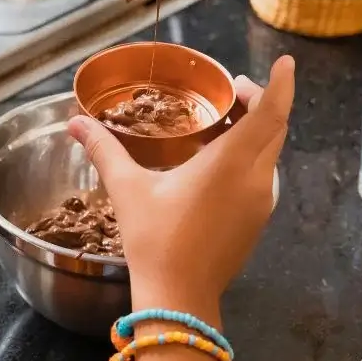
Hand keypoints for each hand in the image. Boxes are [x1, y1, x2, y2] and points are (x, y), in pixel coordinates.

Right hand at [68, 56, 294, 316]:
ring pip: (271, 155)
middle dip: (262, 103)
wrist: (178, 298)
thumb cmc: (154, 240)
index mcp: (230, 163)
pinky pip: (264, 177)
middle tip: (234, 90)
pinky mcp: (256, 223)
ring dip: (259, 132)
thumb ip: (104, 149)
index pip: (269, 113)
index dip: (280, 85)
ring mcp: (260, 204)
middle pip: (275, 130)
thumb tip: (75, 122)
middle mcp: (255, 179)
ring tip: (227, 122)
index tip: (285, 62)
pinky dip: (252, 158)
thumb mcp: (127, 189)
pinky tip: (222, 164)